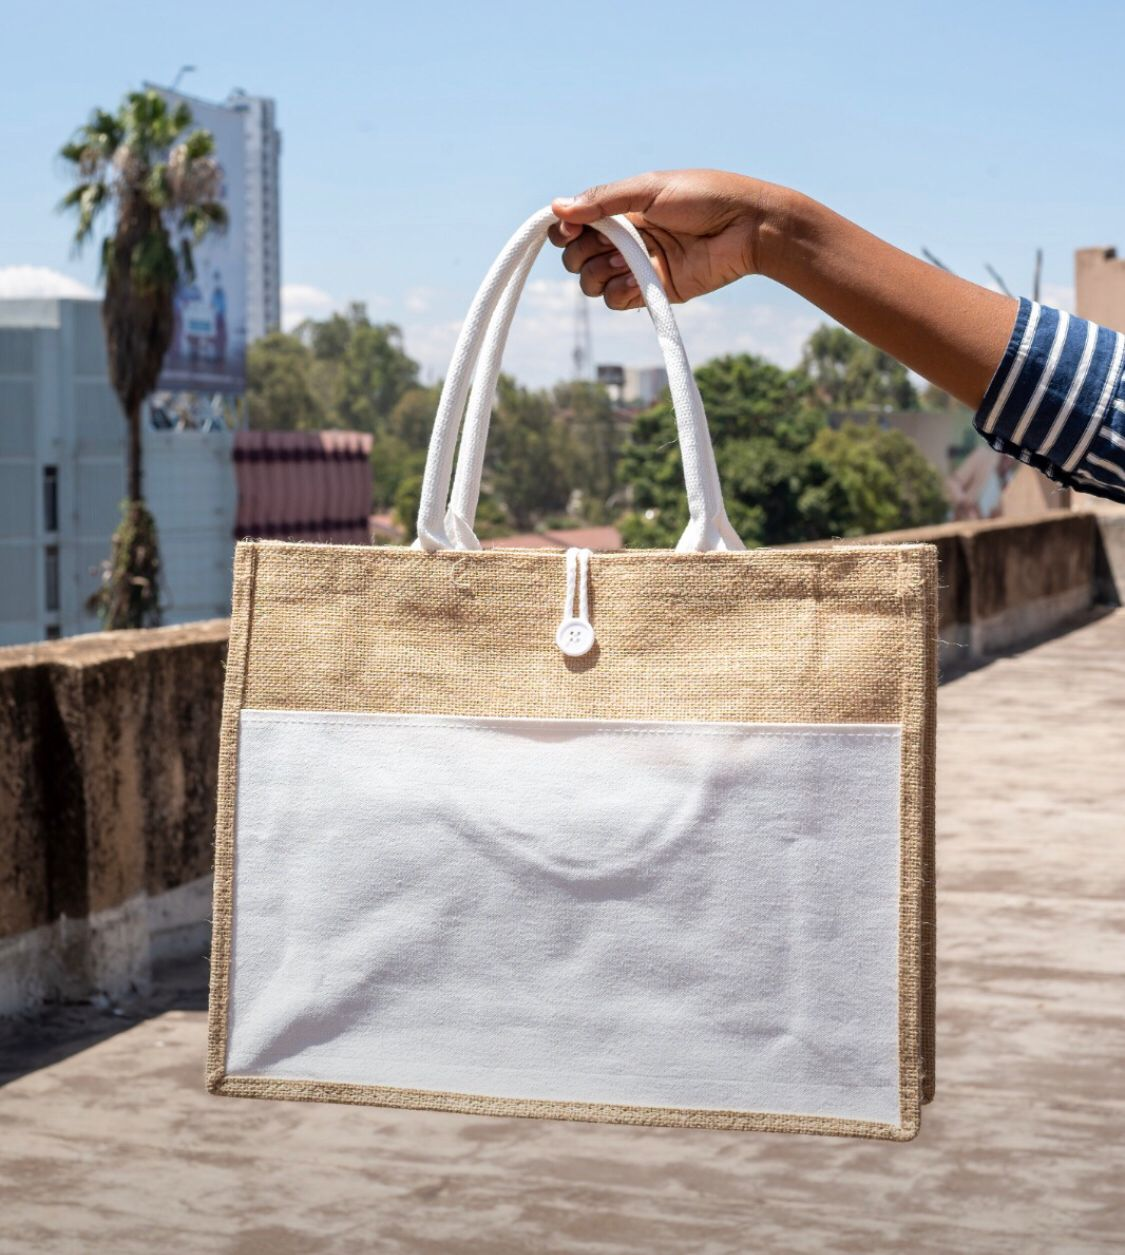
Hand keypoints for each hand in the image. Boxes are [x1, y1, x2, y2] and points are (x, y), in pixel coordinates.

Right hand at [549, 169, 785, 309]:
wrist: (746, 227)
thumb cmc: (704, 197)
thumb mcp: (649, 189)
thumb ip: (603, 201)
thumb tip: (556, 207)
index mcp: (621, 210)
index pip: (575, 224)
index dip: (565, 229)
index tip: (572, 228)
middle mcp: (624, 239)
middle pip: (576, 257)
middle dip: (580, 253)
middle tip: (608, 243)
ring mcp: (637, 266)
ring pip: (591, 282)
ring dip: (599, 272)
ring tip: (626, 259)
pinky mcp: (652, 291)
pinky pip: (616, 300)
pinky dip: (620, 291)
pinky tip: (638, 278)